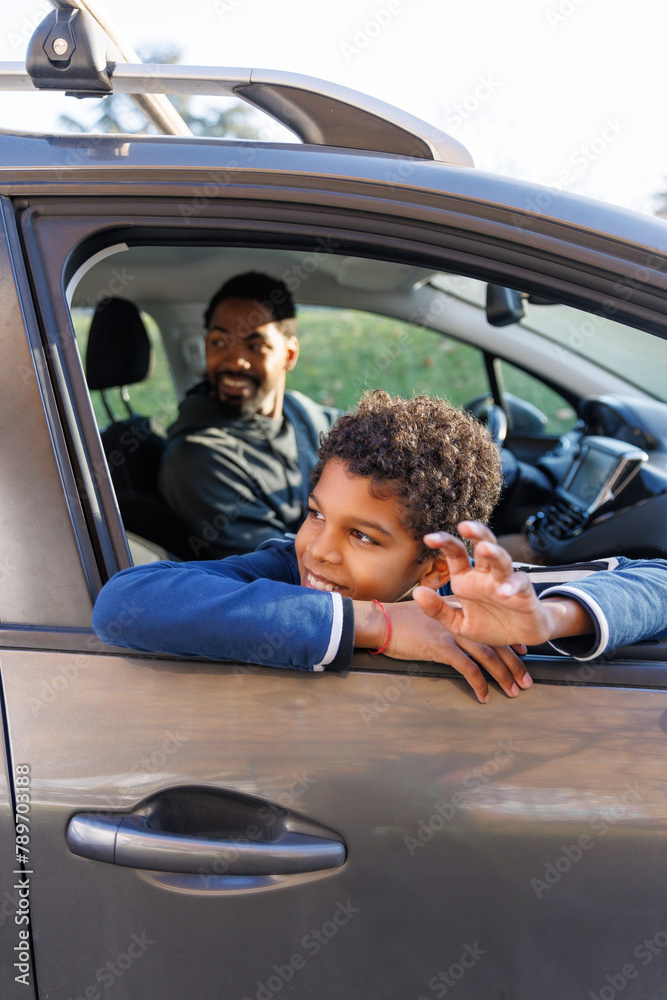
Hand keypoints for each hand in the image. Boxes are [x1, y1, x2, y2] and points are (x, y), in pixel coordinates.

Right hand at [380, 601, 531, 703]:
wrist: (380, 621)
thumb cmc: (398, 621)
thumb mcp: (427, 615)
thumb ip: (445, 622)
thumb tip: (454, 637)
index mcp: (458, 612)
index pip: (490, 626)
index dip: (508, 641)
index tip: (521, 652)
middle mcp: (459, 620)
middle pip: (495, 642)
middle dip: (513, 663)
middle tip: (525, 680)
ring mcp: (451, 632)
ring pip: (487, 655)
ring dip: (503, 675)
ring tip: (513, 690)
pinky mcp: (441, 647)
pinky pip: (468, 668)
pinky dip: (479, 684)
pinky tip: (485, 696)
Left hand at [413, 521, 558, 646]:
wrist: (518, 639)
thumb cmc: (489, 625)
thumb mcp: (458, 624)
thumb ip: (438, 610)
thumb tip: (417, 592)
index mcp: (466, 578)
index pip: (455, 554)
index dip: (444, 543)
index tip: (429, 538)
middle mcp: (485, 574)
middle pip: (481, 545)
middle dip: (475, 533)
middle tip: (464, 526)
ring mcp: (505, 580)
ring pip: (501, 559)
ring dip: (494, 553)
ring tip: (485, 549)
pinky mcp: (524, 592)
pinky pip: (520, 583)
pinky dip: (512, 585)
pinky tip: (504, 591)